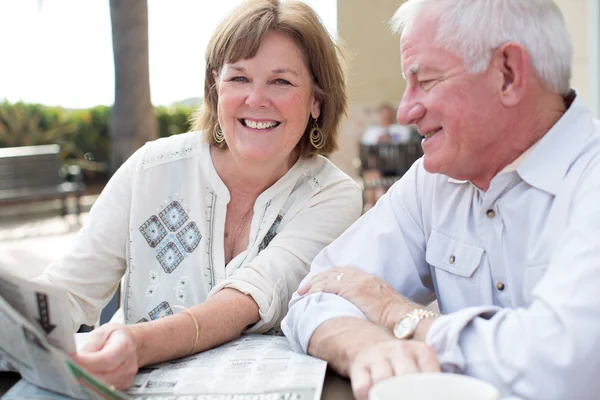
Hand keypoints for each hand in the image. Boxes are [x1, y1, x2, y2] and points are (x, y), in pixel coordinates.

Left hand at [70, 323, 138, 389]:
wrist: (133, 344)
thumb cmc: (116, 337)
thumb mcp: (103, 332)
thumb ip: (90, 345)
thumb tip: (76, 357)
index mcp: (124, 347)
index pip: (106, 360)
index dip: (87, 362)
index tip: (70, 360)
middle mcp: (128, 365)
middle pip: (103, 378)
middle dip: (82, 376)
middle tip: (66, 370)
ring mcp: (125, 379)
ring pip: (102, 388)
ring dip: (85, 383)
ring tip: (72, 375)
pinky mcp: (121, 387)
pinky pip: (103, 391)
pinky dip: (91, 387)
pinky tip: (82, 380)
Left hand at [298, 267, 416, 329]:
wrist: (404, 317)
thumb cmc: (395, 317)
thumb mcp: (381, 303)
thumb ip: (369, 301)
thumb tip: (361, 310)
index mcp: (369, 279)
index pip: (344, 272)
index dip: (328, 277)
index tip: (318, 283)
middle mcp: (362, 276)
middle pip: (333, 272)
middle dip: (317, 278)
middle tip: (305, 287)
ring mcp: (357, 282)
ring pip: (328, 277)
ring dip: (313, 284)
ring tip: (302, 292)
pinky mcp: (353, 290)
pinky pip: (328, 286)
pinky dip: (317, 289)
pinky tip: (309, 295)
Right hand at [350, 339, 439, 399]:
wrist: (370, 346)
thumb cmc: (403, 365)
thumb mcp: (421, 366)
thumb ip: (432, 381)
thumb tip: (444, 395)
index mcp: (422, 352)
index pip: (431, 376)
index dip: (431, 393)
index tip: (430, 397)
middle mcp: (400, 350)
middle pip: (407, 377)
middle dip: (409, 395)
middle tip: (410, 398)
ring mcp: (378, 356)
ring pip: (383, 380)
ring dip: (387, 395)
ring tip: (390, 397)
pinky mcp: (359, 366)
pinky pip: (363, 386)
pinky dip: (367, 396)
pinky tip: (372, 398)